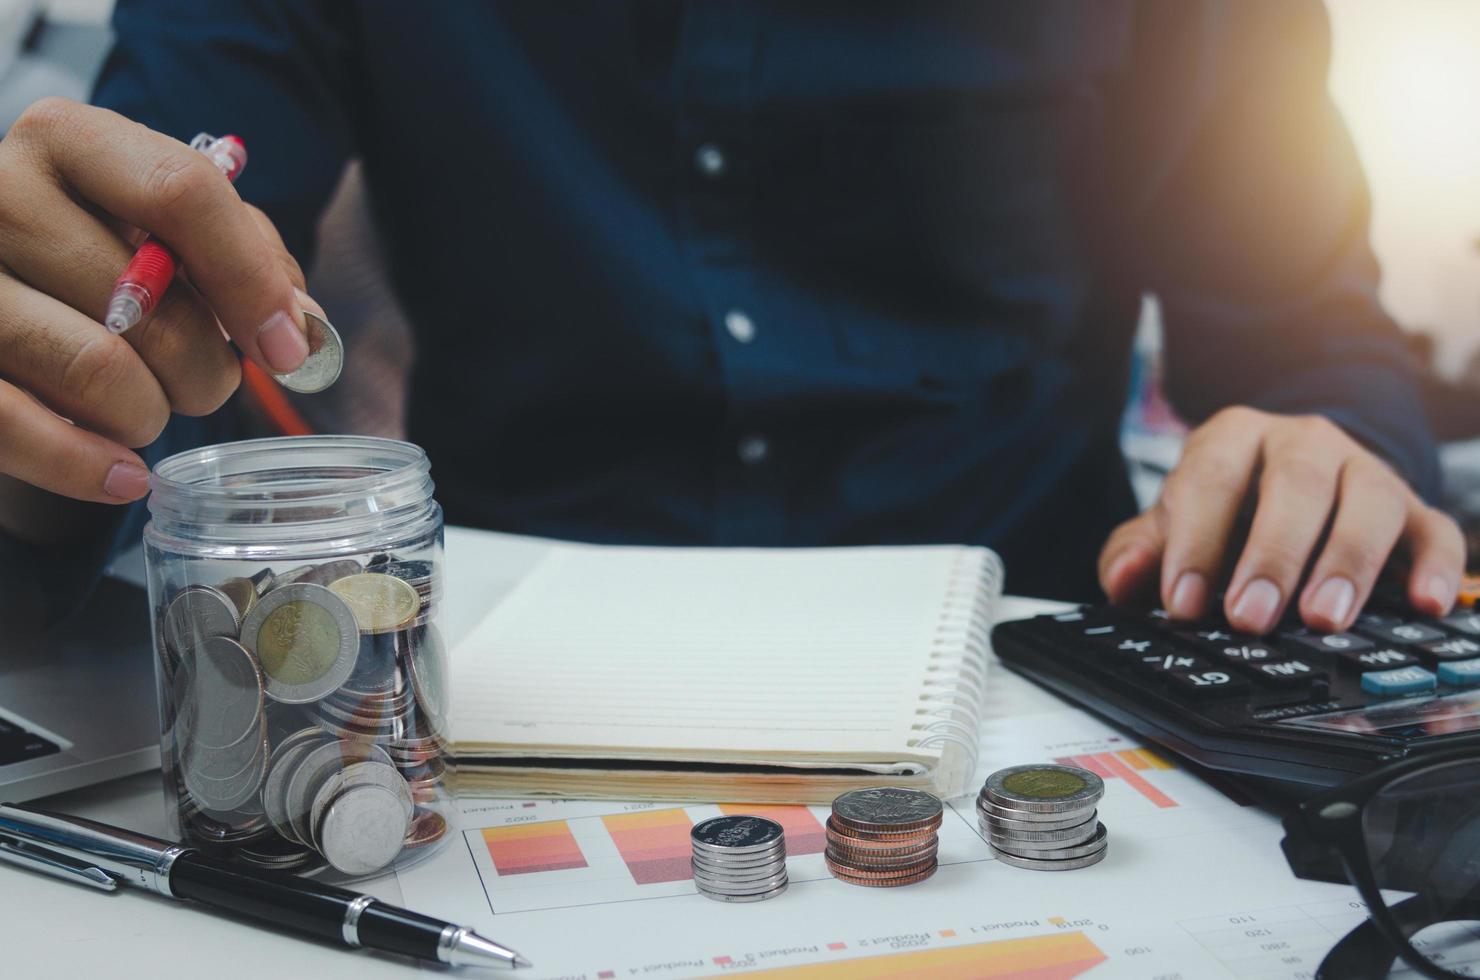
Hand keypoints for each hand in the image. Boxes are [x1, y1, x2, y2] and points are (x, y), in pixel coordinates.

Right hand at [0, 97, 316, 506]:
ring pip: (96, 370)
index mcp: (67, 141)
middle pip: (148, 300)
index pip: (183, 194)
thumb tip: (299, 324)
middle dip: (205, 369)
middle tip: (206, 385)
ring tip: (149, 410)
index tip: (287, 347)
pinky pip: (16, 427)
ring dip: (150, 414)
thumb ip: (247, 255)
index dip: (252, 281)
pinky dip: (87, 465)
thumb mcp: (170, 229)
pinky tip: (123, 475)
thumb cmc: (96, 255)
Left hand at [1098, 406, 1464, 633]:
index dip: (1195, 542)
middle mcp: (1304, 442)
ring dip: (1347, 562)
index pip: (1212, 478)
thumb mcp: (1173, 524)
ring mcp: (1365, 472)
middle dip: (1271, 555)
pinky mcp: (1414, 510)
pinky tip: (1425, 604)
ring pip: (1369, 503)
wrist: (1294, 487)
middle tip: (1250, 616)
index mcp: (1235, 436)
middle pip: (1295, 486)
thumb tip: (1123, 577)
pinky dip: (1435, 567)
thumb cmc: (1225, 511)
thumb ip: (1138, 550)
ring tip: (1322, 619)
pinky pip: (1435, 531)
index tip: (1184, 603)